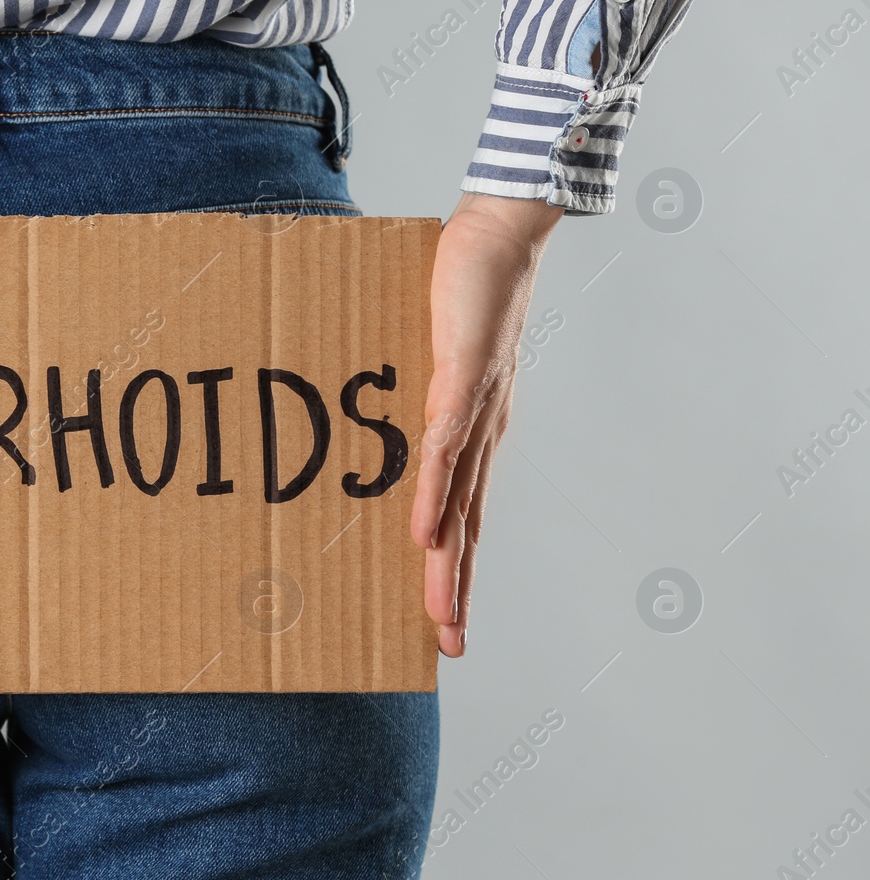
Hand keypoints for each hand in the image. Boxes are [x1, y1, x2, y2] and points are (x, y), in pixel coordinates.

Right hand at [410, 193, 561, 657]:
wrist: (499, 234)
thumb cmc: (466, 291)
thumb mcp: (432, 356)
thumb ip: (413, 391)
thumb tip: (379, 420)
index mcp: (477, 433)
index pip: (466, 518)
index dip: (458, 571)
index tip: (447, 621)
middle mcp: (484, 432)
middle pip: (468, 529)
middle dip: (457, 590)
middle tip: (449, 646)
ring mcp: (479, 408)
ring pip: (462, 502)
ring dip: (448, 560)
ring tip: (438, 609)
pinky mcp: (466, 376)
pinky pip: (446, 446)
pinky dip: (436, 492)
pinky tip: (425, 529)